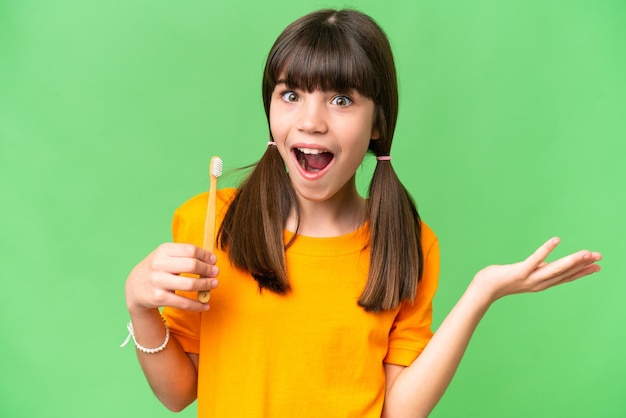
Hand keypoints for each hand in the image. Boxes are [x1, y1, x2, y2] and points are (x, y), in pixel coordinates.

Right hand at [125, 243, 218, 313]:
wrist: (134, 287)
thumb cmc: (157, 269)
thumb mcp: (165, 256)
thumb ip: (185, 255)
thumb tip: (211, 261)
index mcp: (163, 250)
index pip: (191, 250)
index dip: (205, 256)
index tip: (213, 261)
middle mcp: (159, 264)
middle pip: (192, 265)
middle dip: (208, 270)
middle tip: (215, 273)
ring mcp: (158, 281)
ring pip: (190, 284)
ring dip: (206, 285)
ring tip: (213, 285)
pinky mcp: (159, 298)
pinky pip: (183, 303)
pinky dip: (197, 305)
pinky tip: (205, 305)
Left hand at [472, 237, 601, 301]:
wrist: (483, 289)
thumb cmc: (500, 280)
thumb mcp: (524, 275)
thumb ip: (537, 270)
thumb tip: (548, 264)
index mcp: (541, 283)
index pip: (565, 277)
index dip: (582, 272)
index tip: (597, 266)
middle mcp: (538, 282)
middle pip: (564, 273)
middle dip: (582, 265)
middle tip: (599, 257)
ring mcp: (529, 278)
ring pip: (554, 269)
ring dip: (571, 261)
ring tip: (586, 253)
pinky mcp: (519, 271)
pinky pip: (535, 259)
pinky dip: (546, 250)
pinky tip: (556, 240)